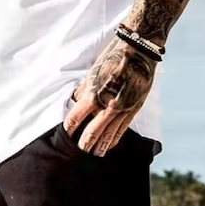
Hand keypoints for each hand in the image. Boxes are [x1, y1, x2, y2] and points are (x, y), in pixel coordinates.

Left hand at [64, 37, 156, 155]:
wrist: (138, 51)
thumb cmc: (112, 57)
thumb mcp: (92, 72)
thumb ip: (84, 90)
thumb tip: (75, 102)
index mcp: (93, 94)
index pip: (76, 119)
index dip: (69, 129)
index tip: (65, 135)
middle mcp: (107, 105)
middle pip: (92, 132)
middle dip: (84, 144)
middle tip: (78, 151)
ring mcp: (122, 109)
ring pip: (108, 135)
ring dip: (100, 147)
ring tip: (94, 154)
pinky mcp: (134, 109)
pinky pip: (122, 130)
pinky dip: (114, 140)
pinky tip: (110, 146)